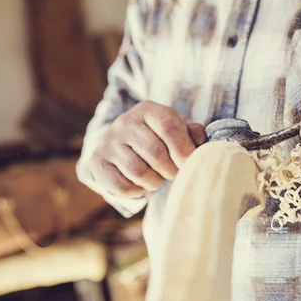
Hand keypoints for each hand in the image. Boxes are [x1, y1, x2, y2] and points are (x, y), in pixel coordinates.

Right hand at [82, 101, 206, 197]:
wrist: (121, 146)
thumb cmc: (159, 139)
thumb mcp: (177, 130)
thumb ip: (193, 134)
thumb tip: (202, 142)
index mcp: (148, 110)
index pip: (170, 127)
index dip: (184, 150)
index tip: (189, 163)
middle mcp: (125, 122)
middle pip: (156, 153)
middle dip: (171, 170)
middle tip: (172, 172)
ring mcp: (108, 142)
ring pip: (139, 172)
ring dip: (154, 181)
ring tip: (156, 177)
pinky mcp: (97, 162)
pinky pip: (122, 186)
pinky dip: (136, 191)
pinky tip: (139, 183)